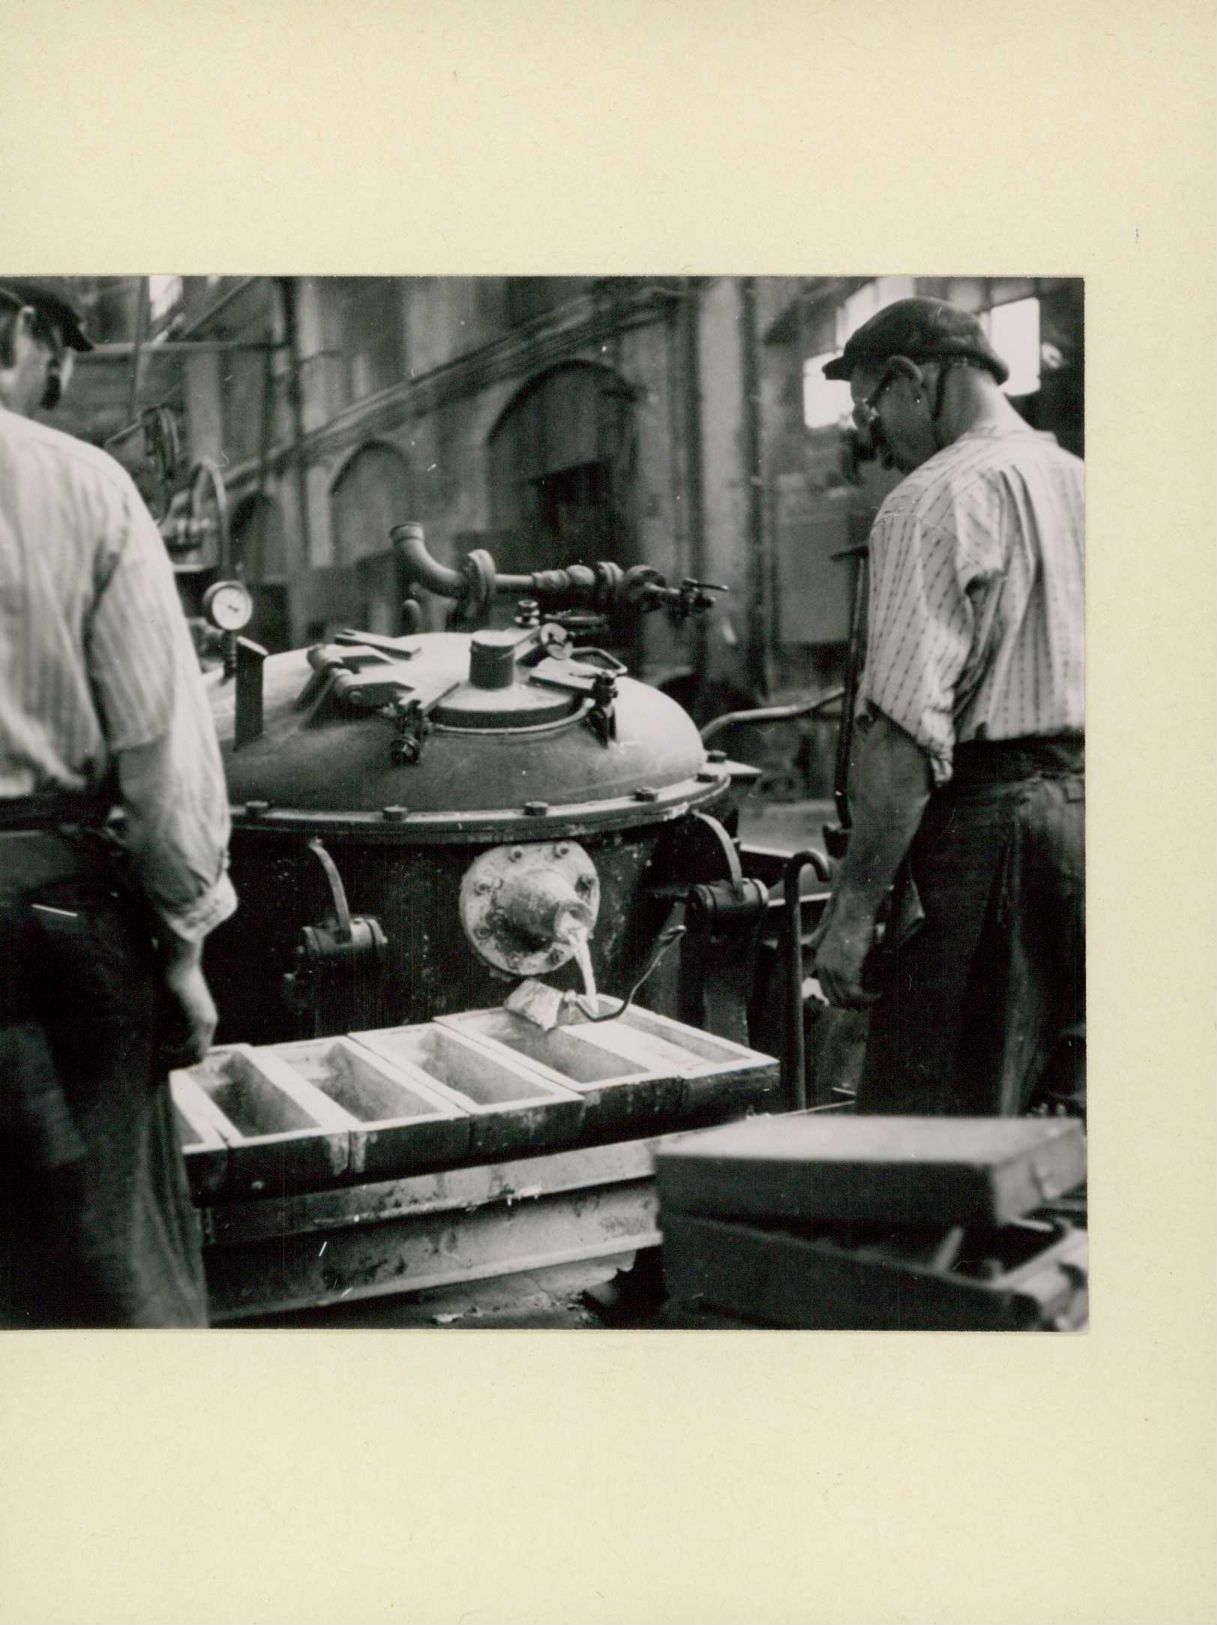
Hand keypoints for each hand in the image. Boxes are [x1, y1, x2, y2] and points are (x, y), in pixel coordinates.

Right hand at [159, 940, 217, 1067]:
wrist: (177, 960)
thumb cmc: (169, 977)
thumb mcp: (169, 1005)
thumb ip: (168, 1022)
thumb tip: (157, 1040)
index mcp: (205, 1019)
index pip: (197, 1051)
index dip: (179, 1060)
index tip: (161, 1059)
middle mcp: (209, 1022)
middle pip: (198, 1057)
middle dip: (177, 1063)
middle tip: (157, 1061)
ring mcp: (206, 1021)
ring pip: (195, 1055)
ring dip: (175, 1059)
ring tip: (156, 1055)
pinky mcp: (199, 1018)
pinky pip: (190, 1046)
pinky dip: (175, 1052)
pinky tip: (160, 1048)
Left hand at [809, 896, 881, 1009]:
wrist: (855, 910)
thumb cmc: (854, 921)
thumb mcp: (844, 942)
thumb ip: (844, 958)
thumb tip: (858, 973)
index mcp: (822, 961)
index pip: (828, 991)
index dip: (843, 999)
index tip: (858, 1001)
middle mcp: (824, 967)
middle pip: (835, 999)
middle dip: (853, 1003)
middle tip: (870, 1000)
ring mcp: (833, 970)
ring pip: (846, 999)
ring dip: (864, 1001)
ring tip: (878, 995)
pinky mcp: (845, 970)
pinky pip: (856, 994)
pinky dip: (869, 997)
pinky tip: (879, 992)